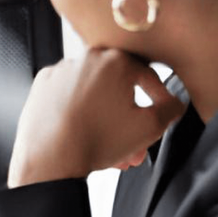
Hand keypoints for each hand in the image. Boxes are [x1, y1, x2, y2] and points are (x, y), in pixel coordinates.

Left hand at [7, 47, 185, 187]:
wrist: (50, 157)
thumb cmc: (95, 140)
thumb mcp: (149, 128)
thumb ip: (170, 110)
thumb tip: (174, 104)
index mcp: (116, 61)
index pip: (149, 77)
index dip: (160, 98)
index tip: (163, 109)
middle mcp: (87, 59)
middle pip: (119, 89)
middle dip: (130, 119)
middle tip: (136, 142)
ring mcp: (62, 72)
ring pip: (95, 95)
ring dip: (107, 120)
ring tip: (113, 150)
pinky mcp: (43, 86)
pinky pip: (70, 98)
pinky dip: (80, 113)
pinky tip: (87, 136)